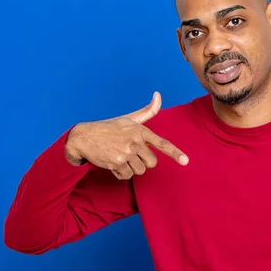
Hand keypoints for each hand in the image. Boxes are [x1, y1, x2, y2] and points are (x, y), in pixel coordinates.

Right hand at [65, 92, 188, 178]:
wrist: (84, 136)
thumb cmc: (110, 127)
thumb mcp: (129, 118)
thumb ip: (147, 111)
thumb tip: (158, 94)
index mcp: (140, 130)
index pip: (161, 143)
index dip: (175, 153)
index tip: (185, 161)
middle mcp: (134, 141)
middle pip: (152, 163)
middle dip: (144, 162)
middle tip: (132, 154)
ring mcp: (125, 153)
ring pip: (140, 171)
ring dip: (131, 168)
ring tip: (120, 156)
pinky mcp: (116, 164)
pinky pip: (127, 176)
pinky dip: (121, 173)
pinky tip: (114, 163)